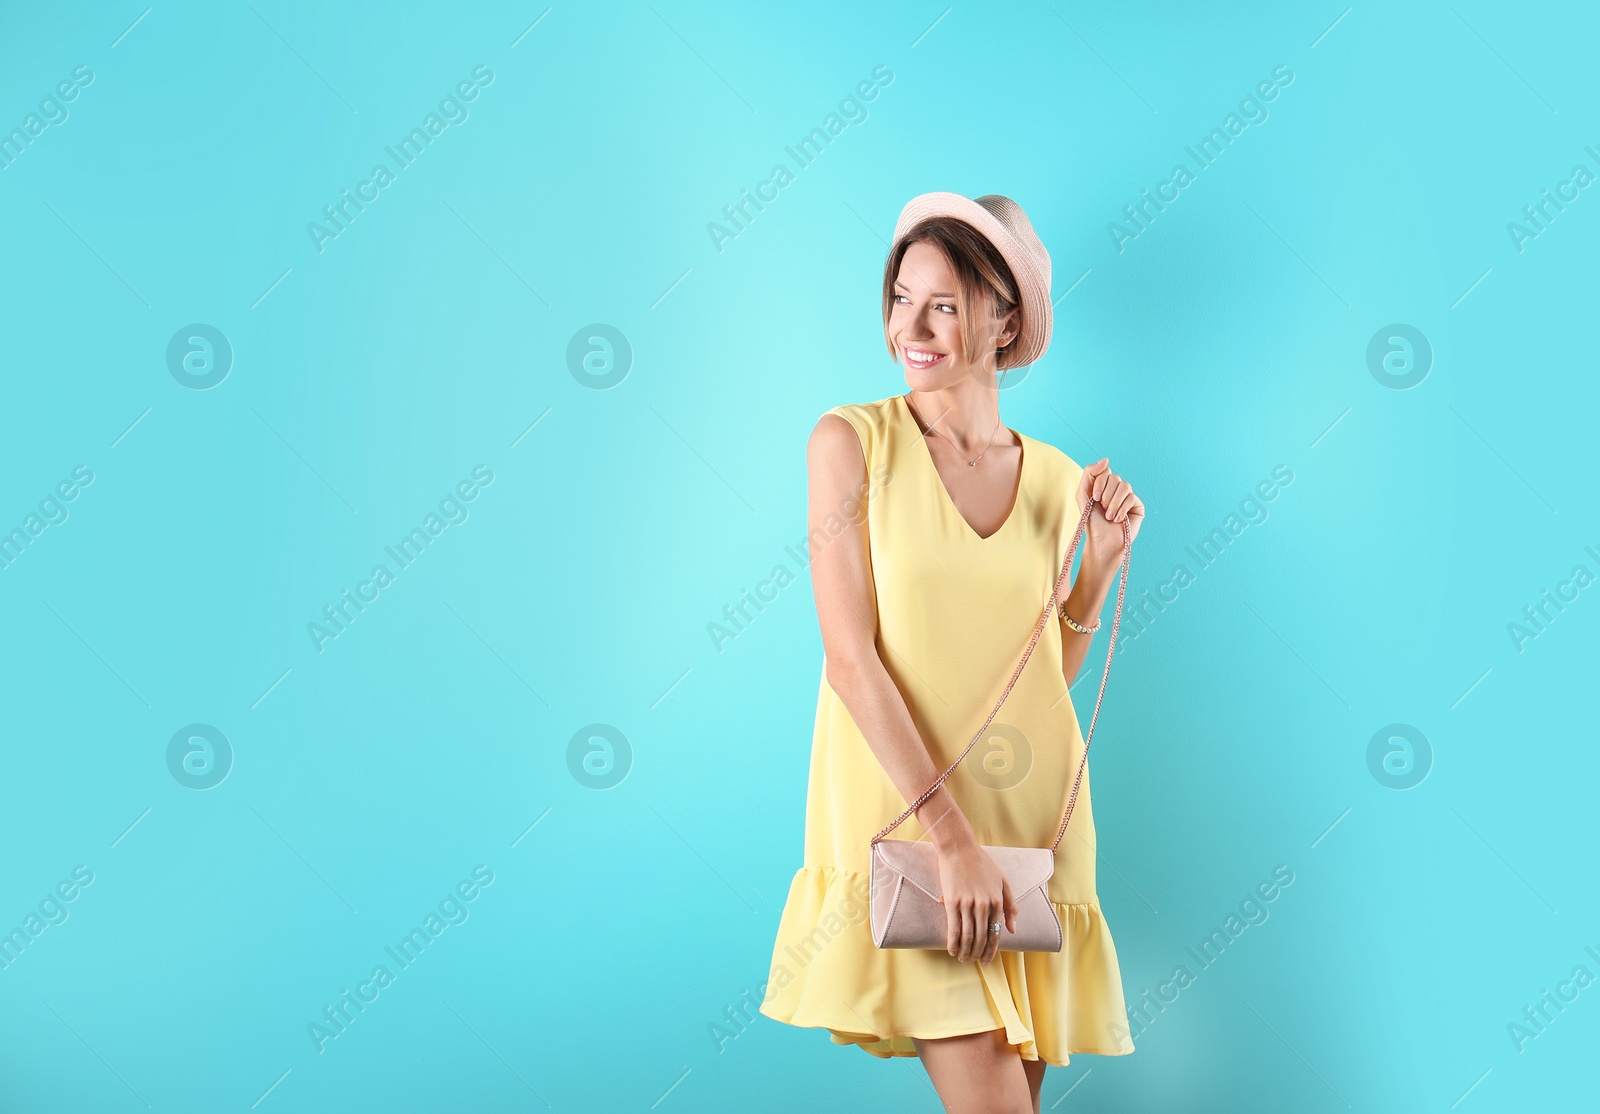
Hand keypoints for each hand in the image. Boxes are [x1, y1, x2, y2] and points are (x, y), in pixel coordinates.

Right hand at [933, 838, 1018, 964]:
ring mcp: (968, 904)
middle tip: (973, 962)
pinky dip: (953, 942)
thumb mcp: (1003, 881)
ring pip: (968, 936)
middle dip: (978, 954)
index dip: (991, 950)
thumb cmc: (981, 862)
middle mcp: (984, 905)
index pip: (995, 933)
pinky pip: (954, 928)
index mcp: (997, 901)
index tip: (987, 960)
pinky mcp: (952, 902)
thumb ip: (1010, 905)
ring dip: (966, 951)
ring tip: (963, 959)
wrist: (959, 848)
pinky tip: (952, 950)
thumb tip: (1012, 930)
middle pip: (981, 938)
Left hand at [1076, 458, 1143, 564]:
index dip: (1099, 483)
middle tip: (1102, 509)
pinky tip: (1117, 520)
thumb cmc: (1091, 521)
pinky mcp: (1137, 506)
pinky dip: (1122, 509)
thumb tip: (1106, 459)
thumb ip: (1089, 473)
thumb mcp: (1082, 495)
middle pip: (1115, 477)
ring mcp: (1128, 497)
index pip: (1105, 470)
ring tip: (1109, 516)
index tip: (1094, 498)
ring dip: (1113, 503)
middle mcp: (1116, 489)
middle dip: (1106, 495)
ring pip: (1125, 486)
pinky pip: (1132, 497)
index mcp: (1103, 485)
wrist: (1101, 542)